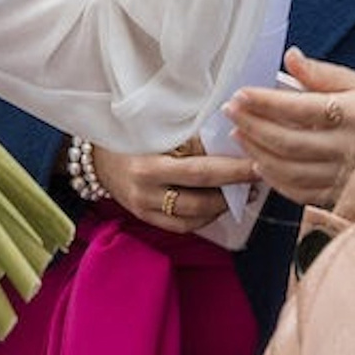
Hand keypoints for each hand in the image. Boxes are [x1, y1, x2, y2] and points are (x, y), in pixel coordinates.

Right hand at [92, 143, 260, 234]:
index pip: (200, 166)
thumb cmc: (131, 134)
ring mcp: (145, 207)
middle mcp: (145, 188)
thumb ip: (190, 135)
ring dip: (224, 204)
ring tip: (244, 190)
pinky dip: (206, 217)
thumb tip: (232, 138)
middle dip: (235, 184)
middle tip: (259, 173)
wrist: (95, 156)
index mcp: (148, 162)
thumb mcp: (157, 128)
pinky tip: (220, 204)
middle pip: (201, 192)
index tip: (256, 156)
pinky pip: (183, 226)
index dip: (232, 164)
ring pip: (195, 214)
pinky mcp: (146, 218)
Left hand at [224, 50, 354, 208]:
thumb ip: (321, 73)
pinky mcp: (339, 194)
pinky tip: (260, 163)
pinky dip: (274, 179)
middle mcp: (348, 147)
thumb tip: (290, 57)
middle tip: (231, 112)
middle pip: (287, 141)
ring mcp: (343, 175)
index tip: (240, 94)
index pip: (298, 108)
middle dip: (252, 126)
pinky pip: (298, 192)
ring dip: (257, 152)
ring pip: (288, 170)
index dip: (264, 102)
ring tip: (240, 135)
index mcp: (354, 113)